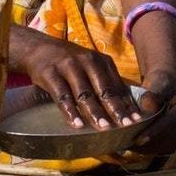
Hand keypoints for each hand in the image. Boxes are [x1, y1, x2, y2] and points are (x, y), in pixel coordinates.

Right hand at [20, 36, 139, 130]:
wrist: (38, 48)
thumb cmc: (70, 63)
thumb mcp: (90, 66)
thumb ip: (105, 82)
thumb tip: (125, 106)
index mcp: (102, 61)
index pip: (117, 86)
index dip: (127, 104)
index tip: (136, 120)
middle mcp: (88, 61)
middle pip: (104, 89)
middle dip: (116, 109)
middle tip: (126, 125)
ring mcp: (69, 67)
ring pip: (84, 94)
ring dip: (95, 112)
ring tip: (104, 127)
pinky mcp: (50, 74)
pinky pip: (62, 95)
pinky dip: (70, 111)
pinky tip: (77, 124)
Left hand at [132, 68, 175, 154]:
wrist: (167, 88)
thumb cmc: (161, 83)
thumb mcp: (158, 82)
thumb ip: (153, 94)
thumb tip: (147, 108)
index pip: (171, 122)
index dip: (155, 132)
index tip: (138, 140)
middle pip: (168, 139)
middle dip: (147, 142)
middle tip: (125, 143)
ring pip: (163, 147)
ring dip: (145, 148)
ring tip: (126, 144)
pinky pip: (162, 150)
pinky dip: (147, 149)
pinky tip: (132, 144)